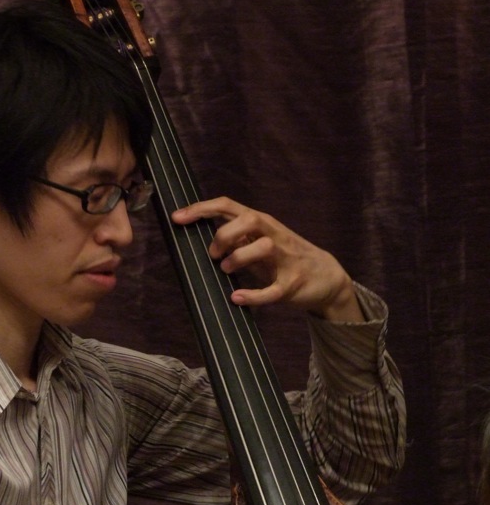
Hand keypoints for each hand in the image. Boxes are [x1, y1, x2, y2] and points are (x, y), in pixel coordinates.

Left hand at [172, 198, 362, 321]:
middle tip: (213, 254)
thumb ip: (234, 239)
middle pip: (250, 219)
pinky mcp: (293, 283)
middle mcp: (274, 235)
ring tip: (226, 270)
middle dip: (225, 234)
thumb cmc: (284, 259)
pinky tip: (237, 298)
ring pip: (264, 247)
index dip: (202, 209)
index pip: (230, 206)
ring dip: (239, 257)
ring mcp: (286, 258)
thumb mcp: (258, 244)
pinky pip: (273, 289)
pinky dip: (253, 295)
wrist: (327, 276)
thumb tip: (199, 238)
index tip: (177, 218)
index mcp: (261, 224)